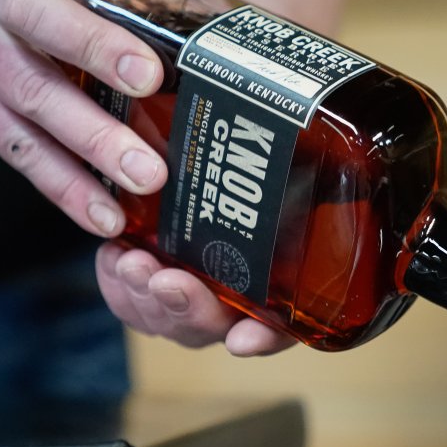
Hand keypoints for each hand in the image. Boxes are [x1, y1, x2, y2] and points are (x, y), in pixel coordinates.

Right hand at [0, 0, 167, 236]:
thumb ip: (116, 8)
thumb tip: (196, 36)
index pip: (53, 17)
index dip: (99, 47)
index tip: (149, 76)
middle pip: (40, 88)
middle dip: (98, 134)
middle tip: (150, 170)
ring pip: (28, 133)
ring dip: (80, 179)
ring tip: (122, 211)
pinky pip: (21, 156)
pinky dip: (63, 189)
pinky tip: (99, 216)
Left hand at [92, 0, 342, 354]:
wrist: (236, 108)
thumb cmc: (269, 122)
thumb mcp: (293, 134)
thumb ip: (305, 157)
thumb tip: (332, 150)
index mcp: (287, 273)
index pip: (283, 325)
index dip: (265, 338)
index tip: (244, 338)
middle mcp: (244, 286)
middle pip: (218, 328)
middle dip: (186, 310)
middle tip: (166, 279)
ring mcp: (199, 278)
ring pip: (171, 317)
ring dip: (147, 299)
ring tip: (129, 262)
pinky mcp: (158, 264)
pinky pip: (135, 296)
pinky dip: (120, 283)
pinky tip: (115, 253)